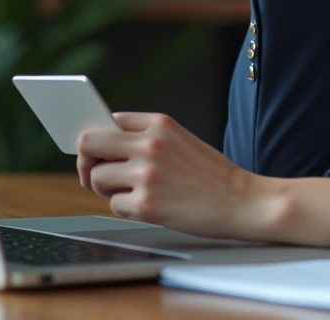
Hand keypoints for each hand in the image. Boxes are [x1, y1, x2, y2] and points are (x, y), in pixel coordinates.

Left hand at [77, 112, 329, 246]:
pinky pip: (113, 205)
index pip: (108, 120)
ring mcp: (146, 173)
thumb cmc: (211, 174)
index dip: (98, 137)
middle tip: (95, 174)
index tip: (94, 149)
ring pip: (96, 177)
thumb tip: (103, 146)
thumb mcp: (180, 140)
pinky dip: (126, 209)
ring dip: (107, 189)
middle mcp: (150, 143)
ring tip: (132, 192)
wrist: (242, 201)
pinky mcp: (146, 203)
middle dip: (87, 161)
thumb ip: (146, 138)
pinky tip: (149, 207)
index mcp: (159, 123)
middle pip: (89, 143)